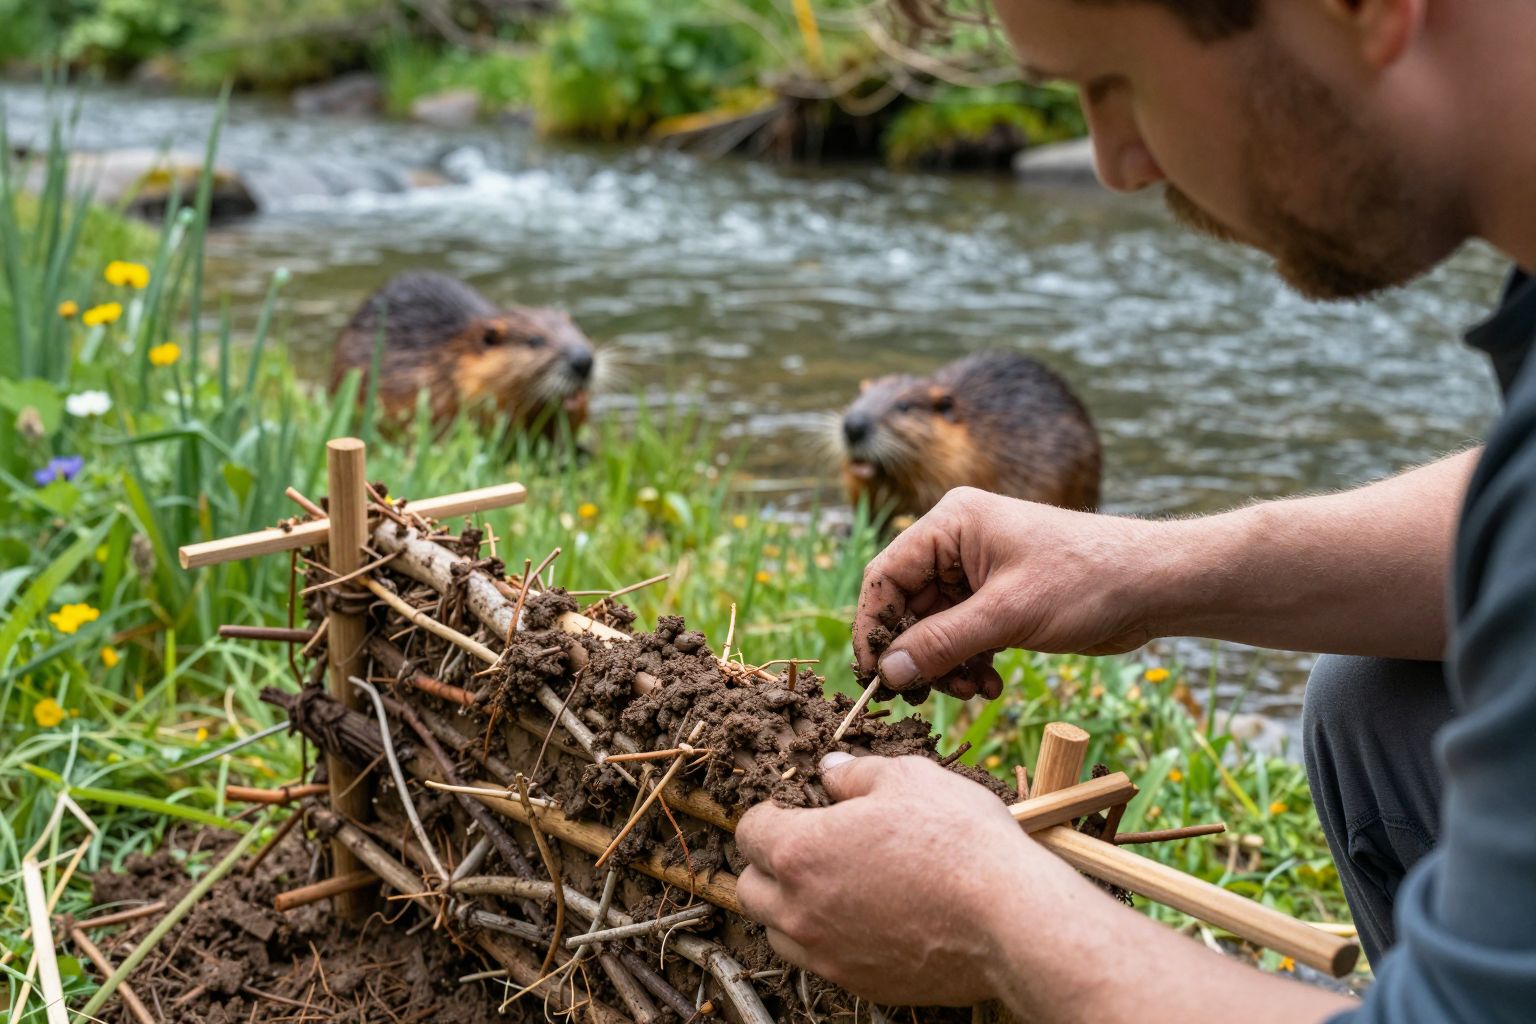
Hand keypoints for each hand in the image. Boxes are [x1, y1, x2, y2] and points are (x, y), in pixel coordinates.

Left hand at [735, 752, 1055, 1005]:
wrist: (1010, 919)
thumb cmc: (958, 840)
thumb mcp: (907, 778)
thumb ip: (855, 773)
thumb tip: (830, 770)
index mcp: (801, 852)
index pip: (748, 831)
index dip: (769, 813)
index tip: (795, 807)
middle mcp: (801, 910)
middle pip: (750, 888)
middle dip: (768, 863)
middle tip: (809, 845)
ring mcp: (828, 955)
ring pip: (780, 932)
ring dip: (792, 907)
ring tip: (836, 883)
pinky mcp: (860, 984)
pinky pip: (822, 962)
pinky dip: (829, 939)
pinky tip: (867, 916)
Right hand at [853, 487, 1168, 698]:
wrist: (1153, 586)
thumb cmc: (1087, 580)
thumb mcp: (1007, 615)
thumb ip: (941, 643)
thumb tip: (889, 674)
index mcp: (951, 524)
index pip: (886, 576)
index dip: (874, 627)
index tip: (875, 676)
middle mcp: (958, 543)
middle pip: (907, 606)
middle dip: (917, 654)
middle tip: (926, 696)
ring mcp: (979, 572)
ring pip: (934, 627)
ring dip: (945, 666)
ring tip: (971, 691)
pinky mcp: (999, 599)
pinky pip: (962, 636)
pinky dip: (969, 664)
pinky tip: (990, 685)